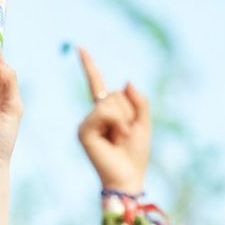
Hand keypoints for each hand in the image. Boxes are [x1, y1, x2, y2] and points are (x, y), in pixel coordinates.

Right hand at [77, 48, 149, 193]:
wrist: (128, 177)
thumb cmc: (135, 154)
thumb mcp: (143, 123)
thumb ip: (138, 100)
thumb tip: (126, 81)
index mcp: (106, 113)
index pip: (97, 84)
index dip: (89, 66)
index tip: (81, 48)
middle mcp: (93, 116)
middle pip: (115, 94)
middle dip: (129, 112)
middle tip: (127, 134)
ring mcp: (87, 123)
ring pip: (110, 103)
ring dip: (124, 119)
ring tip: (122, 138)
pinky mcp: (84, 131)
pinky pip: (104, 112)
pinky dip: (117, 122)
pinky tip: (117, 138)